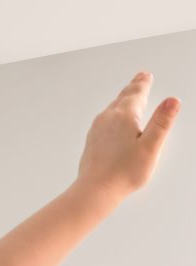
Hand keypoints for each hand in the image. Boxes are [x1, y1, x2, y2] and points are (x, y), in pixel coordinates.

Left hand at [75, 73, 179, 206]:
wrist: (94, 191)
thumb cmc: (124, 172)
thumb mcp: (151, 146)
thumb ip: (162, 122)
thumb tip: (173, 100)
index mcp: (124, 116)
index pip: (136, 94)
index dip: (143, 84)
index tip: (146, 75)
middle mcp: (107, 119)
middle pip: (123, 98)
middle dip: (133, 88)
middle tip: (140, 78)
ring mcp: (97, 130)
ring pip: (112, 108)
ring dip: (122, 100)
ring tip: (128, 95)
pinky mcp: (92, 141)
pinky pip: (104, 121)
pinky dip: (113, 114)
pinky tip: (112, 120)